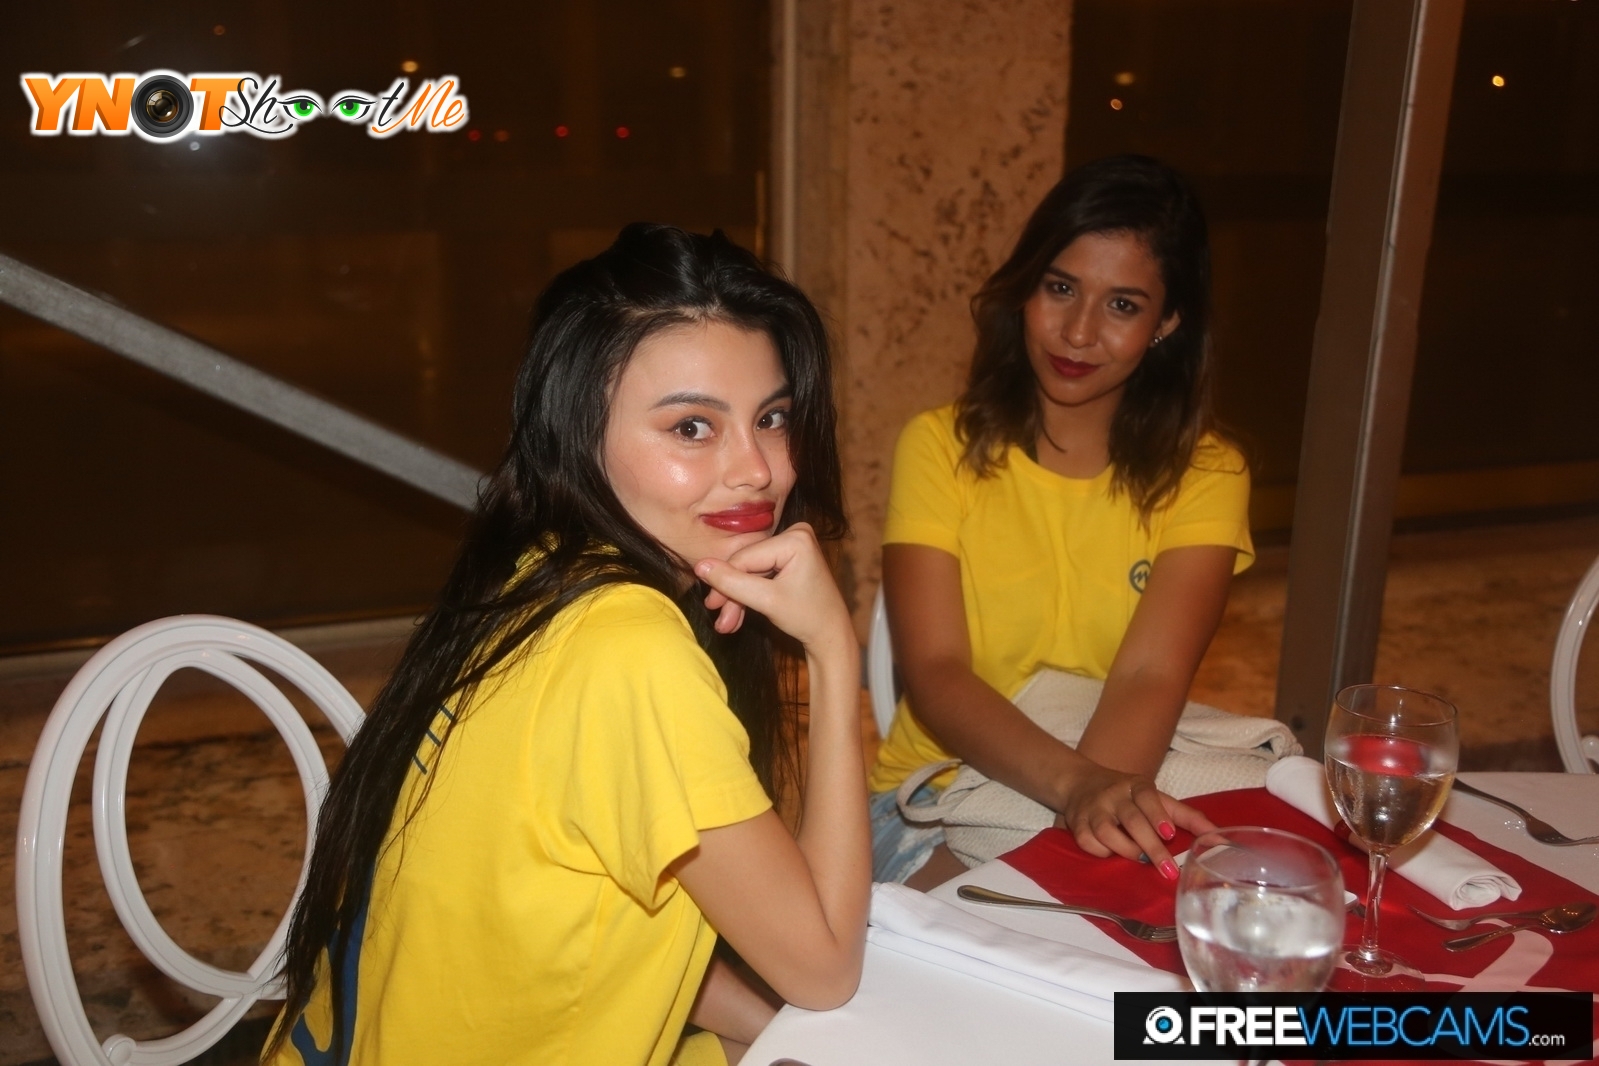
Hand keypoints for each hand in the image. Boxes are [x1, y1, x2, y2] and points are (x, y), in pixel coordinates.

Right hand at [694, 523, 851, 650]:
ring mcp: (793, 544)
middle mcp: (795, 533)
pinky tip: (737, 615)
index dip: (724, 582)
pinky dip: (749, 594)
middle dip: (732, 594)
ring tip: (727, 624)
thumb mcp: (766, 601)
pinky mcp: (789, 556)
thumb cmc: (806, 618)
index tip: (711, 606)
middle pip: (747, 563)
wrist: (830, 634)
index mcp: (795, 538)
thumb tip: (699, 566)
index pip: (745, 557)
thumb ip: (732, 583)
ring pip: (750, 571)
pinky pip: (760, 573)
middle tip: (719, 620)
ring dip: (738, 598)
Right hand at [1052, 763, 1214, 878]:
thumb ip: (1187, 817)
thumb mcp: (1158, 799)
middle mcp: (1113, 795)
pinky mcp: (1077, 823)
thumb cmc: (1129, 797)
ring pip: (1107, 832)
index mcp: (1136, 785)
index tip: (1170, 833)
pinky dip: (1102, 853)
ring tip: (1141, 861)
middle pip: (1132, 820)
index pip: (1147, 797)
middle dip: (1151, 846)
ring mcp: (1093, 809)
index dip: (1157, 814)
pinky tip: (1112, 856)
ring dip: (1126, 850)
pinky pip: (1088, 842)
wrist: (1081, 783)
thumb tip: (1220, 838)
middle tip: (1168, 870)